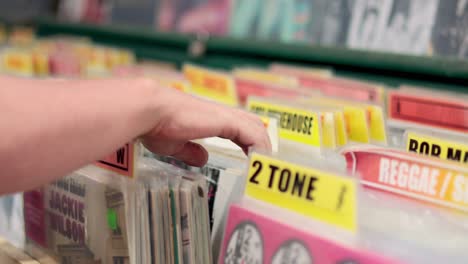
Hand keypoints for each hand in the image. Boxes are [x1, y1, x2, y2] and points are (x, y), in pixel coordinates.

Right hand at [141, 86, 270, 166]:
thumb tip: (202, 159)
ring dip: (262, 145)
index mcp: (208, 117)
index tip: (251, 155)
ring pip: (255, 127)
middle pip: (251, 122)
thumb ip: (190, 151)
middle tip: (263, 160)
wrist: (150, 110)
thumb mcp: (175, 144)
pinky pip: (252, 134)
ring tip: (265, 165)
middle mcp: (219, 113)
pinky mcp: (225, 120)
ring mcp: (223, 115)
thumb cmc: (156, 125)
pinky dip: (259, 146)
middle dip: (260, 140)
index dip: (247, 140)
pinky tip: (259, 161)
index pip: (237, 125)